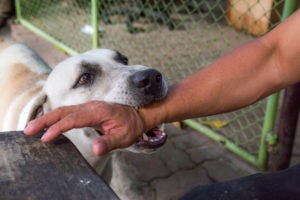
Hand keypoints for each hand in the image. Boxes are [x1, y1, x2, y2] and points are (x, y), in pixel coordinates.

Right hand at [24, 101, 144, 155]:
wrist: (138, 115)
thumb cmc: (131, 126)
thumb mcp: (123, 137)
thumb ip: (109, 142)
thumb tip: (95, 149)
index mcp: (98, 112)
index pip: (73, 119)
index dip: (58, 128)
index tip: (46, 138)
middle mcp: (90, 106)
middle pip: (63, 111)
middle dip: (45, 120)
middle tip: (28, 130)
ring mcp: (88, 107)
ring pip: (64, 110)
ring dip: (47, 118)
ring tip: (32, 127)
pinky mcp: (87, 110)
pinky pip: (68, 112)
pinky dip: (56, 117)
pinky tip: (48, 123)